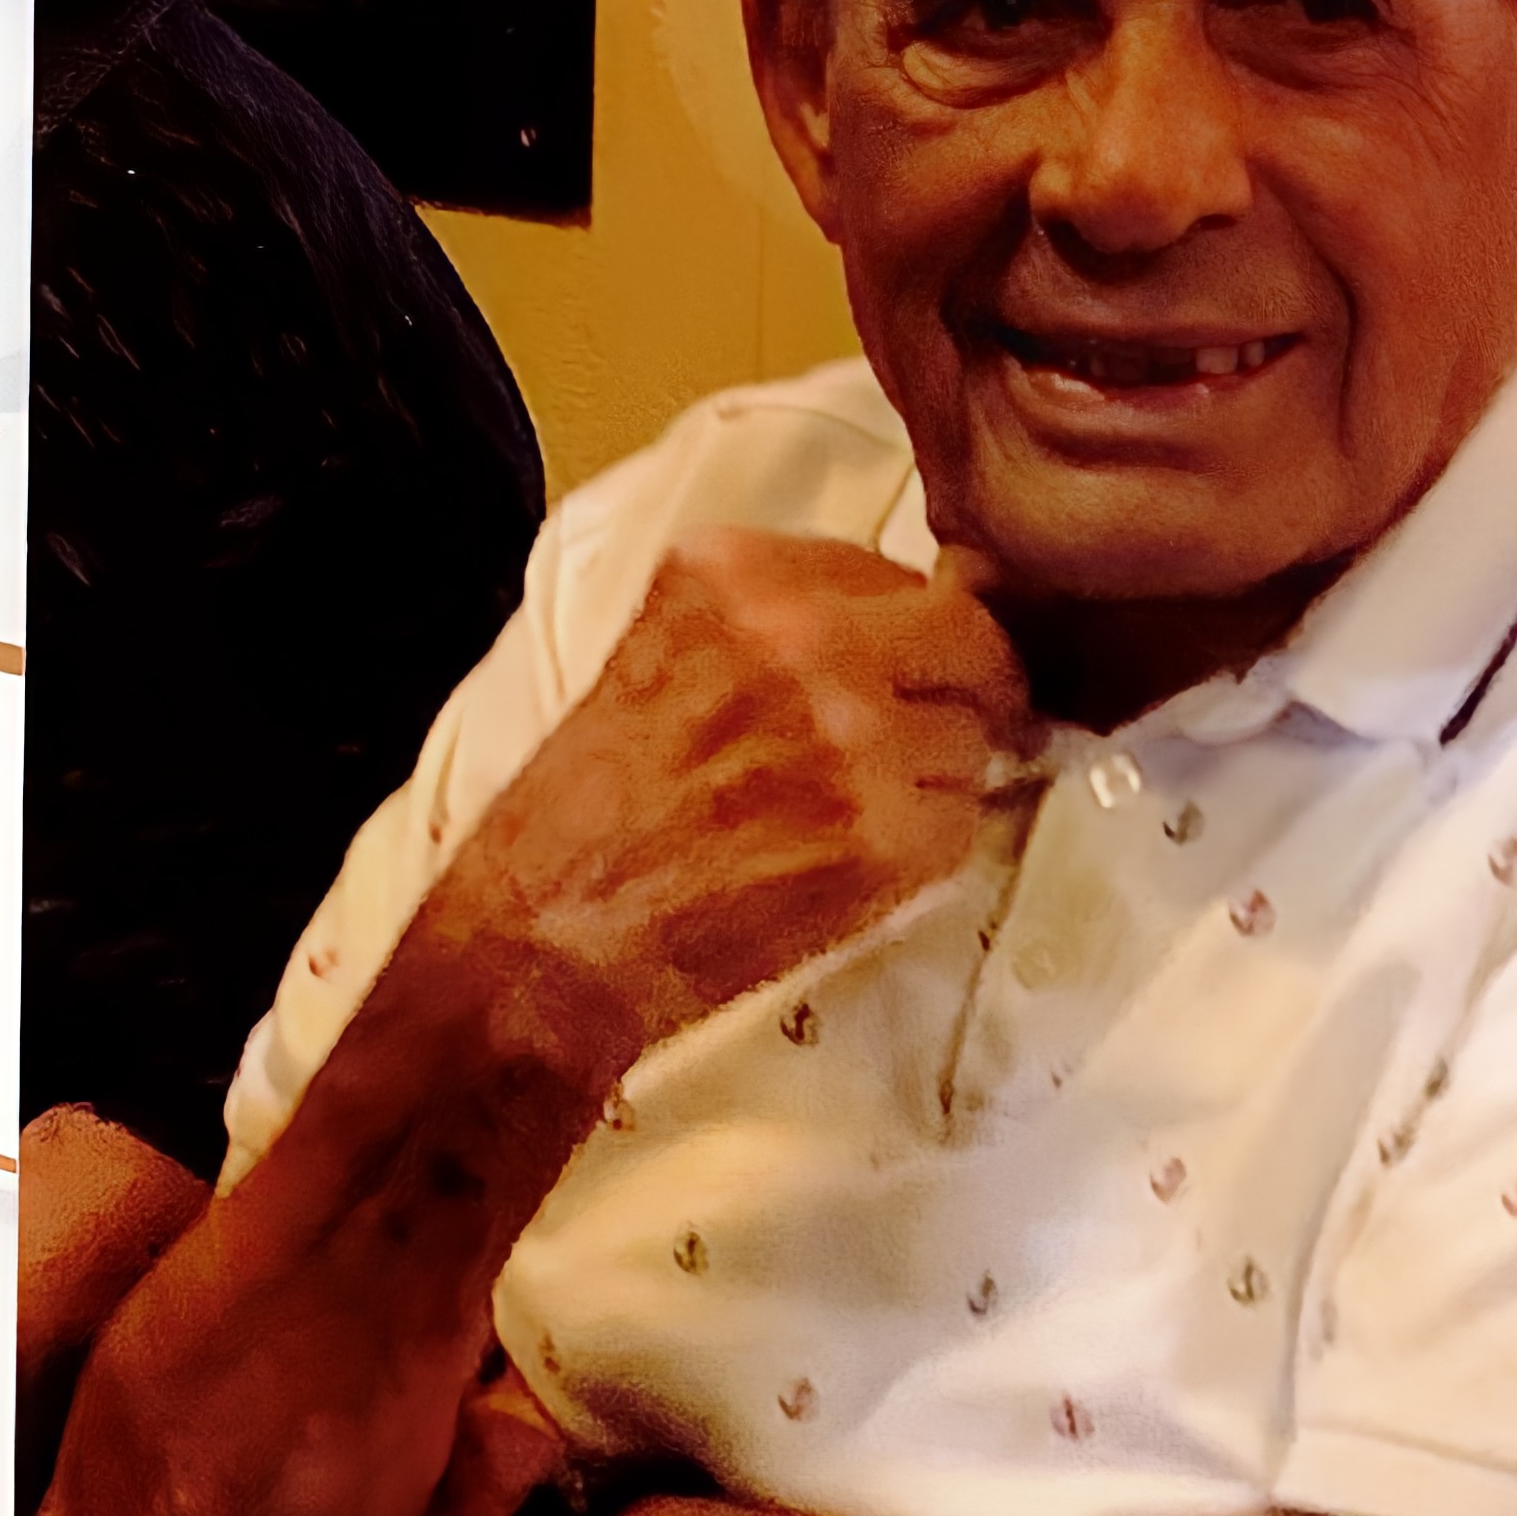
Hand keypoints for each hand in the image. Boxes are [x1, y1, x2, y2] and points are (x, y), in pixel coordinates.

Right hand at [428, 527, 1034, 1050]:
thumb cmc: (580, 817)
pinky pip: (960, 824)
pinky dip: (925, 853)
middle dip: (966, 686)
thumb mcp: (652, 654)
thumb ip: (760, 619)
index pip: (886, 568)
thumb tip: (886, 628)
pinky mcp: (887, 832)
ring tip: (853, 819)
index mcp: (732, 571)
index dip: (901, 631)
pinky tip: (850, 869)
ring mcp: (854, 733)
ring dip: (938, 779)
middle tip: (942, 733)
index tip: (894, 672)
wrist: (545, 947)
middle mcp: (801, 633)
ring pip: (971, 736)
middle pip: (964, 632)